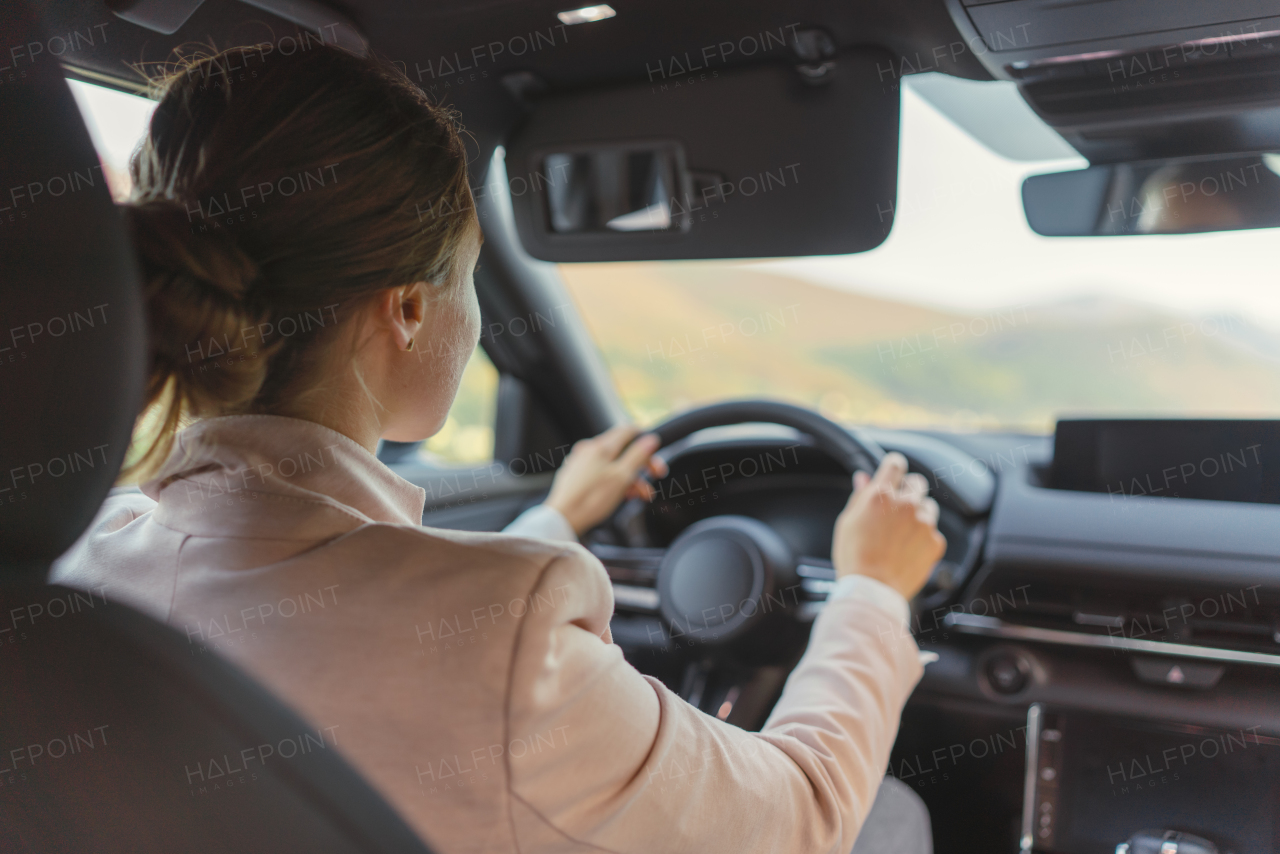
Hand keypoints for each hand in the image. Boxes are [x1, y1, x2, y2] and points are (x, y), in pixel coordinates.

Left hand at [545, 424, 668, 535]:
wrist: (562, 518)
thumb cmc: (591, 499)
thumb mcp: (621, 477)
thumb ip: (637, 456)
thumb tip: (650, 439)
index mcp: (601, 446)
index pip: (628, 431)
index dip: (645, 440)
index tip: (656, 453)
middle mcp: (589, 449)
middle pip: (622, 449)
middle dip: (641, 464)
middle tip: (656, 476)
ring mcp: (581, 461)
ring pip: (613, 463)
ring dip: (630, 476)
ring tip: (639, 495)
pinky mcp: (576, 475)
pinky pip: (601, 472)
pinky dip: (615, 481)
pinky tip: (621, 495)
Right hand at [831, 452, 946, 599]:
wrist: (872, 590)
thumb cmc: (854, 557)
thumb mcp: (847, 522)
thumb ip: (860, 496)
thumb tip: (864, 478)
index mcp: (882, 495)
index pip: (896, 464)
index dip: (894, 467)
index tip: (893, 473)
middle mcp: (907, 504)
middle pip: (917, 482)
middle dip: (908, 491)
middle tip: (895, 509)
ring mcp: (924, 523)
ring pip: (928, 506)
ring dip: (918, 514)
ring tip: (901, 534)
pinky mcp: (935, 542)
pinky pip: (933, 531)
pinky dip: (923, 537)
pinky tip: (908, 550)